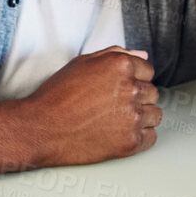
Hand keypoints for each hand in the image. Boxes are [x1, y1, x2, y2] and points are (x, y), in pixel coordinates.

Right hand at [23, 48, 160, 165]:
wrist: (41, 129)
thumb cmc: (56, 96)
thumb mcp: (82, 64)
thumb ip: (115, 55)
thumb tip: (141, 56)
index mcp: (121, 65)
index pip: (147, 71)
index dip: (133, 80)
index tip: (120, 90)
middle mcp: (131, 88)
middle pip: (152, 93)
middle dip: (137, 99)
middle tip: (114, 106)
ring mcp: (132, 116)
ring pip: (154, 115)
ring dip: (141, 118)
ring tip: (116, 121)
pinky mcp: (130, 141)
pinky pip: (151, 137)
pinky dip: (140, 137)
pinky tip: (120, 134)